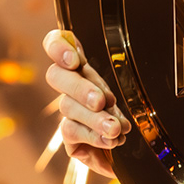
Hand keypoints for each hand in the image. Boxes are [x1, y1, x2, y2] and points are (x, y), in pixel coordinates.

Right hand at [43, 28, 128, 177]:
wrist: (118, 137)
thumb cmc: (121, 101)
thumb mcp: (128, 82)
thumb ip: (125, 79)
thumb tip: (119, 94)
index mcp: (79, 62)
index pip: (55, 42)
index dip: (58, 48)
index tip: (73, 60)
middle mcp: (69, 81)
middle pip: (57, 76)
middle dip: (80, 89)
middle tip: (101, 102)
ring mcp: (67, 108)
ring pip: (68, 108)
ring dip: (93, 119)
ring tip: (114, 129)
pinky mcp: (68, 133)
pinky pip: (71, 132)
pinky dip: (92, 137)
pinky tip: (108, 141)